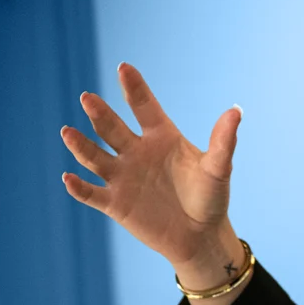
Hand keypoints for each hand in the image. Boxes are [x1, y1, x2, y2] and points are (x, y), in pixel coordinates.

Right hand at [59, 62, 241, 267]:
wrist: (200, 236)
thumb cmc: (211, 197)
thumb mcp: (218, 168)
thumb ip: (223, 141)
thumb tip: (236, 110)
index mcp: (161, 137)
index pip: (144, 107)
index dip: (134, 88)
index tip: (124, 67)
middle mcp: (137, 152)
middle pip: (113, 128)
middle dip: (100, 114)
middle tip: (88, 98)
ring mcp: (123, 176)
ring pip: (95, 157)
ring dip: (81, 145)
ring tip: (67, 132)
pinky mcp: (115, 204)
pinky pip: (91, 193)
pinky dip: (79, 187)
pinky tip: (69, 178)